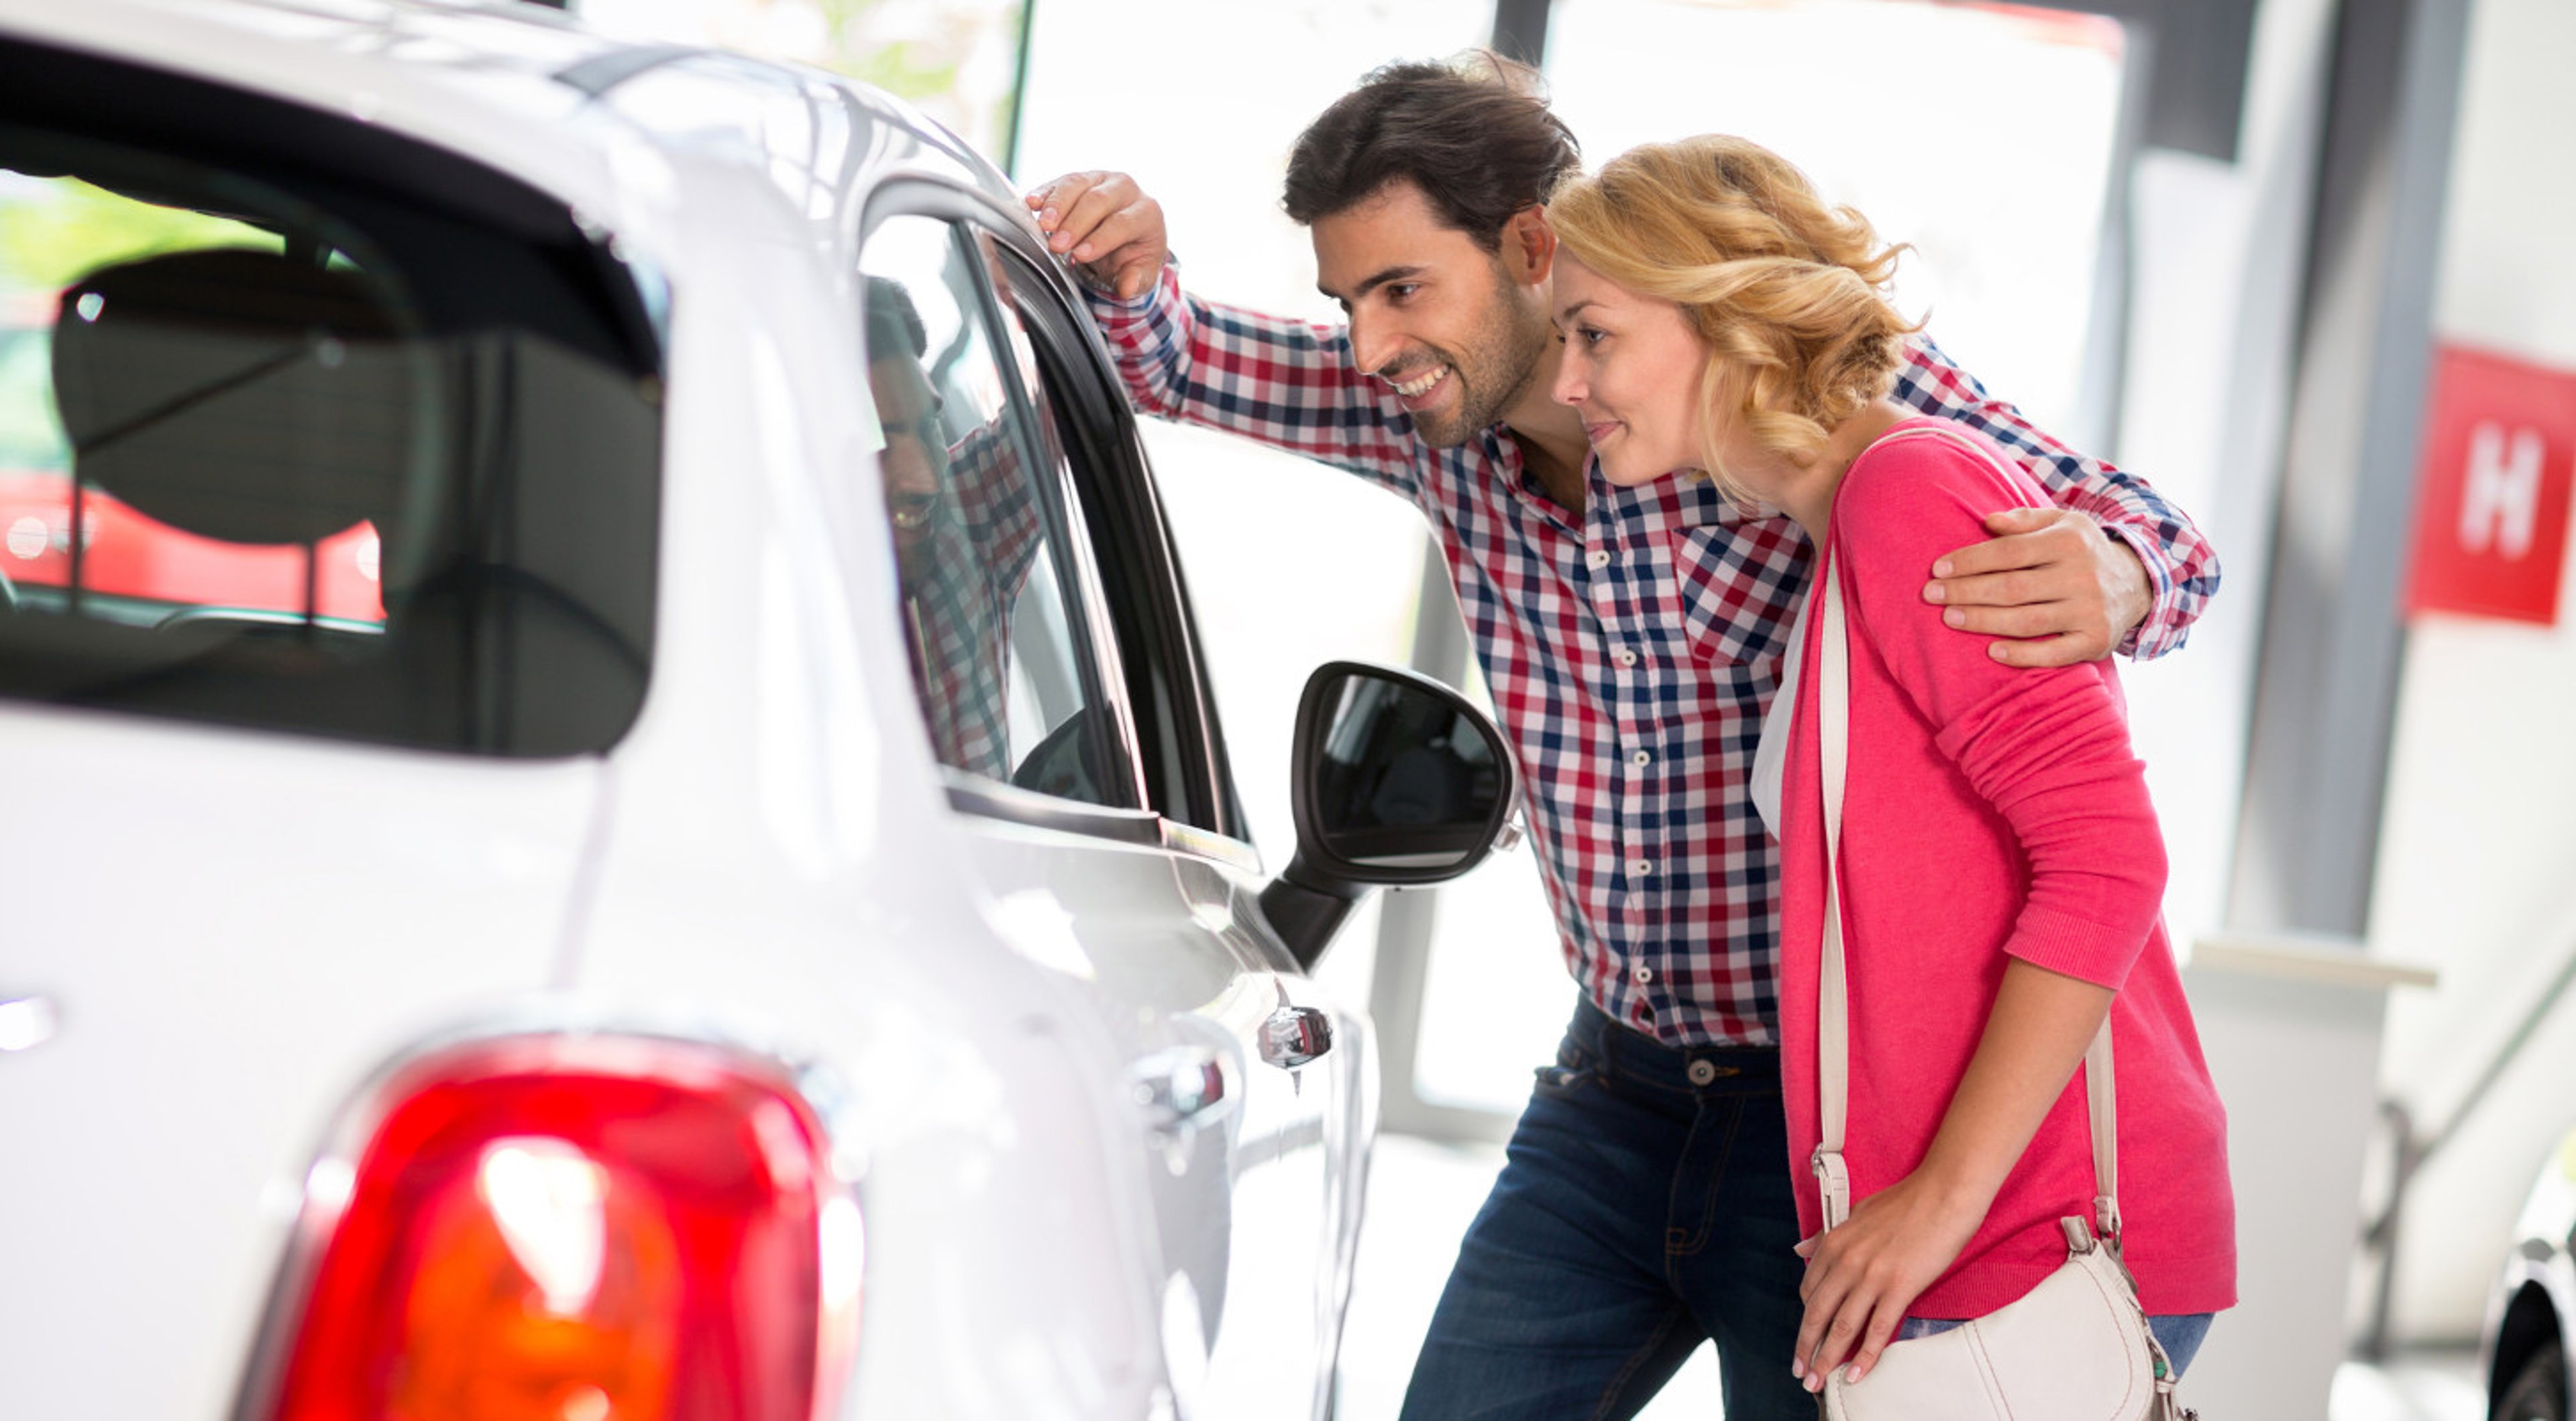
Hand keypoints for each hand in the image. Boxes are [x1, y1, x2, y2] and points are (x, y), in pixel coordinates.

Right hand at [1024, 171, 1167, 299]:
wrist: (1127, 234)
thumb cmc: (1134, 253)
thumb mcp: (1142, 272)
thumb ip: (1137, 280)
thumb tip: (1127, 288)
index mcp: (1147, 212)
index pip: (1122, 222)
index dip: (1100, 238)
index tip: (1080, 255)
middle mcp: (1126, 188)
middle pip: (1098, 200)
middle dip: (1075, 223)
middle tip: (1057, 245)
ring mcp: (1101, 179)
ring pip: (1077, 184)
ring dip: (1057, 205)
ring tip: (1043, 225)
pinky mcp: (1079, 179)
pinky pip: (1060, 181)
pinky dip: (1045, 192)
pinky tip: (1031, 202)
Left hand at [1791, 1172, 1985, 1391]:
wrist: (1944, 1193)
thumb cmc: (1905, 1202)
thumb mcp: (1856, 1213)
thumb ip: (1826, 1237)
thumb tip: (1799, 1250)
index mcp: (1834, 1242)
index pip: (1810, 1291)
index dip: (1806, 1320)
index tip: (1805, 1340)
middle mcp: (1847, 1260)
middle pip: (1818, 1314)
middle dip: (1806, 1348)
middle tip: (1800, 1374)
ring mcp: (1872, 1275)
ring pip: (1842, 1326)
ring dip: (1827, 1358)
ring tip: (1819, 1382)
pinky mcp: (1900, 1286)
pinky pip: (1878, 1328)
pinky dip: (1865, 1355)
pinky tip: (1857, 1373)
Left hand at [1921, 508, 2148, 666]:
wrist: (2137, 583)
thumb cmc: (2082, 551)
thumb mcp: (2062, 522)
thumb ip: (2024, 519)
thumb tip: (1987, 521)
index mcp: (2068, 541)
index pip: (2008, 552)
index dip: (1969, 561)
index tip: (1936, 570)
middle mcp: (2081, 575)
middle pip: (2012, 587)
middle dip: (1967, 591)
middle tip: (1930, 596)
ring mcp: (2090, 610)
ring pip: (2027, 619)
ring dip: (1984, 621)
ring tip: (1949, 618)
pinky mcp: (2095, 641)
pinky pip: (2053, 653)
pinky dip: (2022, 654)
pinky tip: (1991, 651)